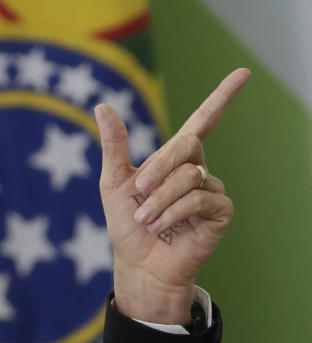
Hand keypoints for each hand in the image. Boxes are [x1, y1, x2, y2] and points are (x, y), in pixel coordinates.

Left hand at [95, 68, 249, 323]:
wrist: (138, 265)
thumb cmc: (126, 226)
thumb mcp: (114, 183)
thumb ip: (114, 145)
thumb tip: (102, 105)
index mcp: (173, 159)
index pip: (202, 121)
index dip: (222, 97)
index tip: (243, 73)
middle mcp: (195, 170)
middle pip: (188, 145)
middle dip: (158, 168)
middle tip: (138, 192)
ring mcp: (210, 189)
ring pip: (189, 176)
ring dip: (160, 200)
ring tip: (146, 220)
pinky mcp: (219, 211)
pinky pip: (200, 198)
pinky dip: (174, 212)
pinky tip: (162, 227)